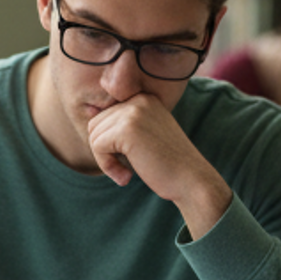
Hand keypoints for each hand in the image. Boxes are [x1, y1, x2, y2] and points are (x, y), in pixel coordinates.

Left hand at [87, 93, 231, 239]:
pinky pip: (97, 147)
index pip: (105, 116)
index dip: (109, 144)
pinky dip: (106, 166)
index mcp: (144, 99)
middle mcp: (139, 100)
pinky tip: (126, 176)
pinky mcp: (127, 129)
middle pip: (95, 124)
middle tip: (125, 169)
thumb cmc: (168, 164)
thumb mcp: (144, 136)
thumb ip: (121, 125)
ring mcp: (133, 112)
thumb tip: (88, 111)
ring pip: (94, 136)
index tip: (129, 159)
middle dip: (104, 151)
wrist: (191, 180)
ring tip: (126, 172)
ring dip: (105, 160)